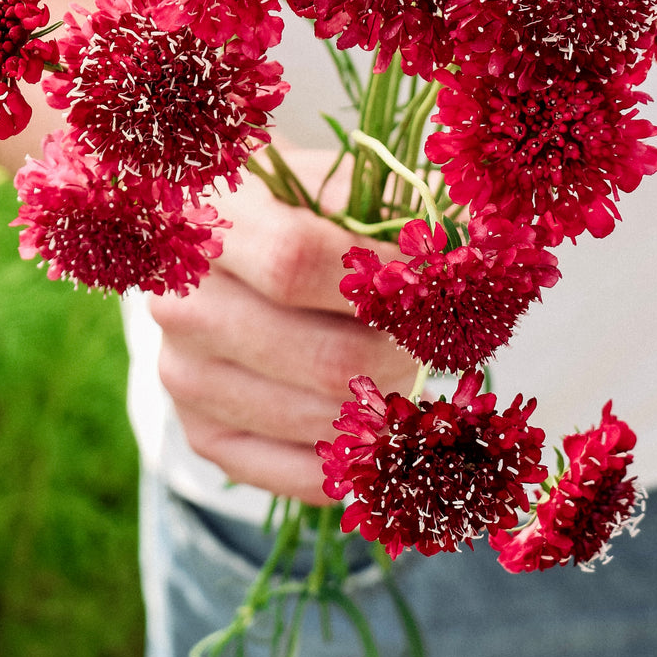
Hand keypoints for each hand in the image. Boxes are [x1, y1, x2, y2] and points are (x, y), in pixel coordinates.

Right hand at [149, 152, 414, 503]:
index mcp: (211, 222)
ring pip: (322, 422)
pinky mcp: (202, 434)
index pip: (297, 263)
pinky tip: (385, 425)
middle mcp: (183, 305)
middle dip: (405, 358)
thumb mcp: (332, 180)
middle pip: (324, 359)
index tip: (434, 284)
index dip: (384, 283)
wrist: (215, 248)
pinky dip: (359, 460)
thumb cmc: (291, 207)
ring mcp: (186, 376)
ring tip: (414, 374)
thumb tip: (472, 253)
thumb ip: (393, 207)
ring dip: (390, 410)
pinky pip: (300, 475)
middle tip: (438, 344)